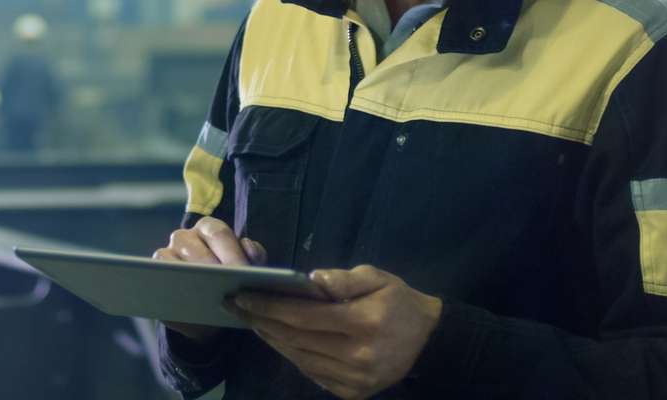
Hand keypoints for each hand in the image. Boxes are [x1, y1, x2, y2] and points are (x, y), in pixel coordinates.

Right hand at [152, 216, 265, 342]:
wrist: (207, 314)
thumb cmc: (227, 284)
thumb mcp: (245, 271)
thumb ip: (253, 259)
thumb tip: (252, 254)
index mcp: (209, 229)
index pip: (219, 233)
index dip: (231, 252)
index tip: (241, 272)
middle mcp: (185, 237)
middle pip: (196, 248)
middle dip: (212, 269)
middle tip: (225, 289)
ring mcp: (166, 253)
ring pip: (173, 260)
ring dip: (188, 278)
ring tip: (205, 297)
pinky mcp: (153, 273)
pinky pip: (156, 276)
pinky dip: (169, 288)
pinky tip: (184, 303)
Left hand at [228, 265, 440, 398]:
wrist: (430, 342)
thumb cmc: (399, 302)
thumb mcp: (378, 278)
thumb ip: (344, 278)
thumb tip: (309, 278)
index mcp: (364, 322)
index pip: (304, 315)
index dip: (270, 306)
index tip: (243, 295)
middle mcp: (358, 355)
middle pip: (296, 339)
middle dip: (261, 321)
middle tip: (236, 306)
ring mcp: (355, 380)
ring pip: (300, 359)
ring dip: (271, 339)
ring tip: (252, 321)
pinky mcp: (353, 393)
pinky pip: (312, 373)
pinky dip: (292, 356)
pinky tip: (277, 339)